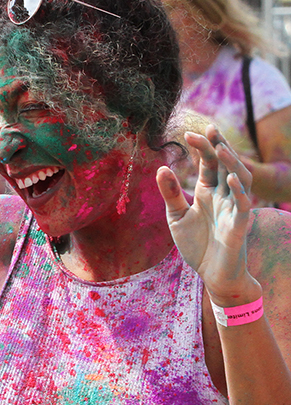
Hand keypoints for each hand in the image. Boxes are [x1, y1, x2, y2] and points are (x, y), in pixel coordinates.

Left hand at [156, 124, 259, 303]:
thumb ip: (171, 193)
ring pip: (241, 179)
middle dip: (218, 147)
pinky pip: (243, 205)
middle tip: (208, 129)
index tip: (190, 133)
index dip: (203, 147)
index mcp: (208, 191)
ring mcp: (233, 209)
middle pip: (225, 165)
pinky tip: (231, 178)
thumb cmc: (197, 245)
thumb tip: (162, 167)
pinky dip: (239, 191)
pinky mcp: (239, 226)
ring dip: (232, 163)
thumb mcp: (177, 217)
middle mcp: (223, 196)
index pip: (208, 163)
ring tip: (220, 148)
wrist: (211, 275)